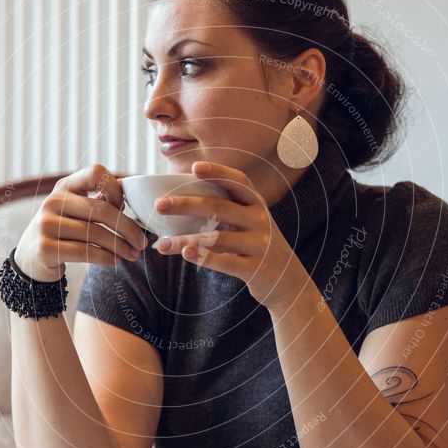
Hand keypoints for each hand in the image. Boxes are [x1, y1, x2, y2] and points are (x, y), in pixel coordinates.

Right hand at [14, 163, 148, 281]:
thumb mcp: (76, 211)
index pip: (96, 172)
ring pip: (95, 233)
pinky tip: (115, 260)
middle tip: (142, 243)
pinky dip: (105, 257)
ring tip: (133, 255)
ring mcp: (46, 224)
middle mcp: (53, 201)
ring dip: (120, 246)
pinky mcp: (45, 247)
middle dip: (128, 228)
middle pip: (101, 209)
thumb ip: (99, 203)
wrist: (31, 258)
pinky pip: (84, 251)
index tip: (125, 208)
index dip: (116, 189)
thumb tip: (135, 200)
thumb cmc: (64, 232)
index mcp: (65, 186)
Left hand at [153, 160, 299, 310]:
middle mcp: (260, 220)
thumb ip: (225, 210)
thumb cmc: (256, 246)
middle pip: (219, 207)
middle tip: (159, 205)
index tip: (194, 167)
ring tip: (161, 244)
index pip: (238, 181)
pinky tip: (185, 254)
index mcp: (256, 203)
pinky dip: (204, 257)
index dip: (217, 172)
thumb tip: (178, 200)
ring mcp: (260, 244)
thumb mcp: (248, 222)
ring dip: (185, 240)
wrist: (288, 281)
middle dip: (186, 205)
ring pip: (217, 238)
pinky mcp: (256, 268)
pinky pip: (226, 261)